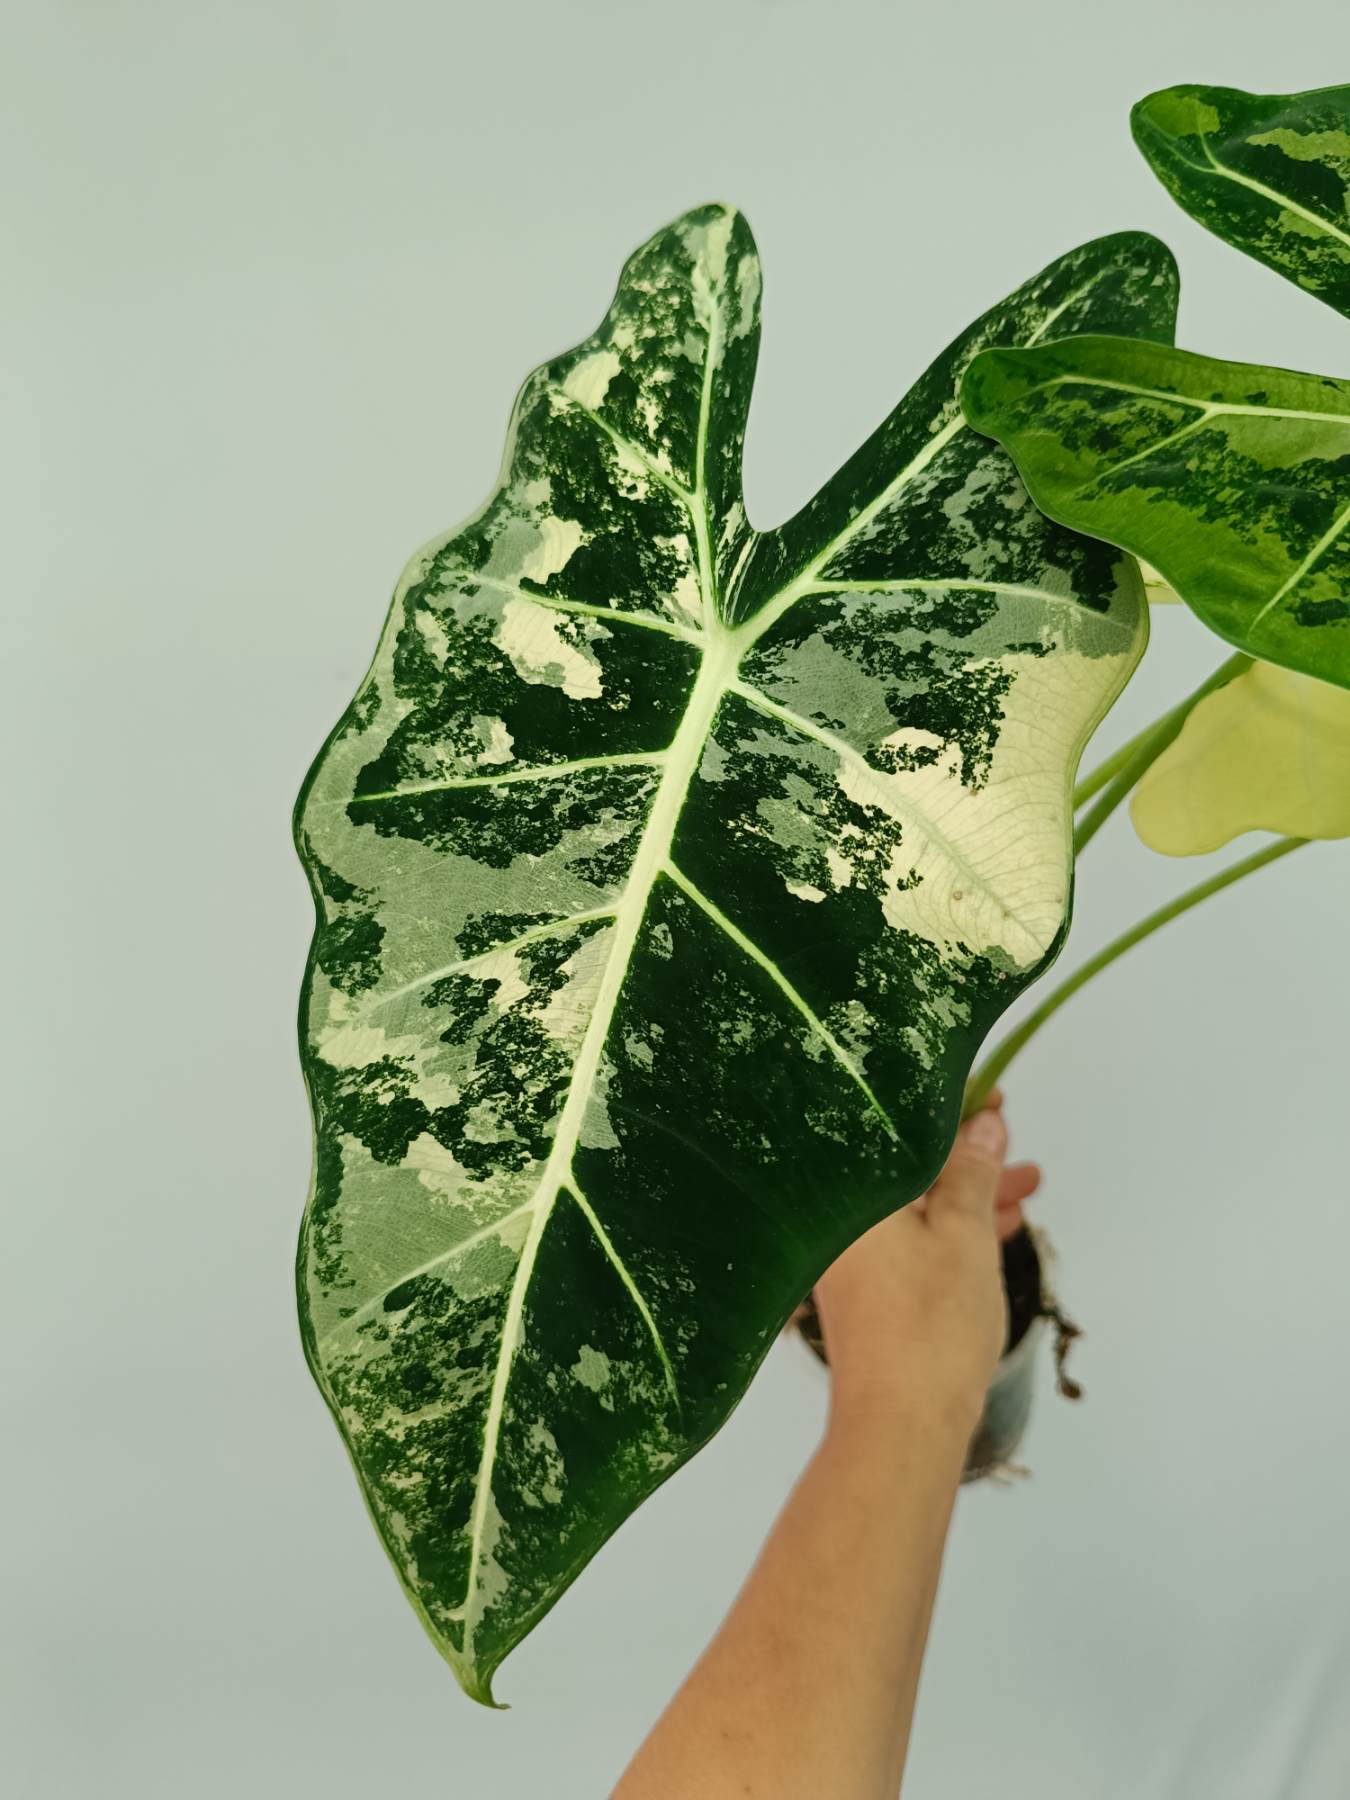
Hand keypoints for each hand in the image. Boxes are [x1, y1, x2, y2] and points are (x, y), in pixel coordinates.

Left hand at [812, 1093, 1039, 1432]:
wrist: (899, 1425)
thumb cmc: (929, 1321)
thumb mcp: (964, 1234)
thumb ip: (972, 1172)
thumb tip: (984, 1124)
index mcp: (847, 1189)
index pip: (895, 1124)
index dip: (948, 1105)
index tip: (994, 1096)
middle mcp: (836, 1216)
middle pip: (902, 1163)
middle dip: (963, 1149)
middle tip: (1013, 1137)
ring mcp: (848, 1255)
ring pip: (913, 1202)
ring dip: (967, 1189)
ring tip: (1027, 1182)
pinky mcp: (865, 1289)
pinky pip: (910, 1236)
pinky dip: (951, 1226)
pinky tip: (1000, 1224)